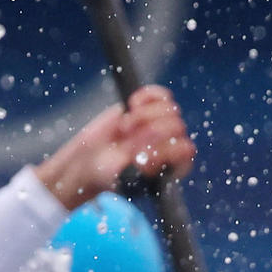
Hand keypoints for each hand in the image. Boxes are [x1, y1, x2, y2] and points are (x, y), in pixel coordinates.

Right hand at [34, 85, 195, 208]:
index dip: (165, 148)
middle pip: (177, 126)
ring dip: (144, 115)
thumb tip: (154, 140)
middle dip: (149, 129)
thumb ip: (141, 162)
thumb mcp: (121, 176)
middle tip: (125, 137)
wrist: (86, 162)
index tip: (140, 154)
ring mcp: (160, 125)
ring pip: (170, 109)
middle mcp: (171, 146)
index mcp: (173, 168)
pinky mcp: (147, 109)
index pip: (185, 150)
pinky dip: (148, 96)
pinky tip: (132, 104)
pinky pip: (162, 96)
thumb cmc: (104, 176)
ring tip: (125, 126)